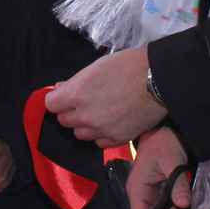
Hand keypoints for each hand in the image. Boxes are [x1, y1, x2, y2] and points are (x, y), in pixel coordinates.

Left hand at [45, 47, 164, 147]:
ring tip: (100, 114)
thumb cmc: (127, 66)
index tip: (66, 96)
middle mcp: (84, 116)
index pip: (51, 104)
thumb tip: (60, 89)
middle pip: (64, 121)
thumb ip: (75, 82)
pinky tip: (111, 123)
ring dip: (85, 125)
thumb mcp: (96, 67)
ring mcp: (100, 130)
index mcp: (76, 94)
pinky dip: (101, 135)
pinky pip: (99, 142)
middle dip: (71, 112)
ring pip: (80, 134)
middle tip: (86, 102)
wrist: (158, 80)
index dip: (58, 99)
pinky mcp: (116, 140)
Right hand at [128, 127, 198, 208]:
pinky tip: (194, 208)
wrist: (168, 130)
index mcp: (137, 190)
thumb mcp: (172, 161)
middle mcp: (143, 195)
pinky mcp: (164, 192)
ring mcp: (154, 194)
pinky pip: (172, 207)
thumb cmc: (164, 142)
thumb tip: (182, 204)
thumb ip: (178, 183)